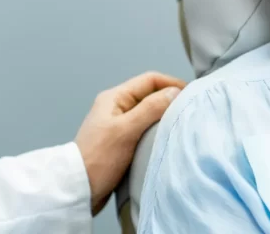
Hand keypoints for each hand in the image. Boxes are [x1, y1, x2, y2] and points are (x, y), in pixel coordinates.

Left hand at [74, 71, 185, 215]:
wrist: (78, 189)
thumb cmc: (99, 158)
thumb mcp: (126, 130)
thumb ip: (151, 108)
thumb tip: (175, 91)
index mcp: (115, 97)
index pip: (150, 80)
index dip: (172, 84)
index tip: (191, 95)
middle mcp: (116, 107)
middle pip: (150, 94)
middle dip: (170, 99)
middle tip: (189, 110)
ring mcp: (118, 124)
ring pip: (148, 112)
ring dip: (164, 116)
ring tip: (181, 124)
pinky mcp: (121, 141)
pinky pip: (145, 128)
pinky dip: (157, 129)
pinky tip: (166, 138)